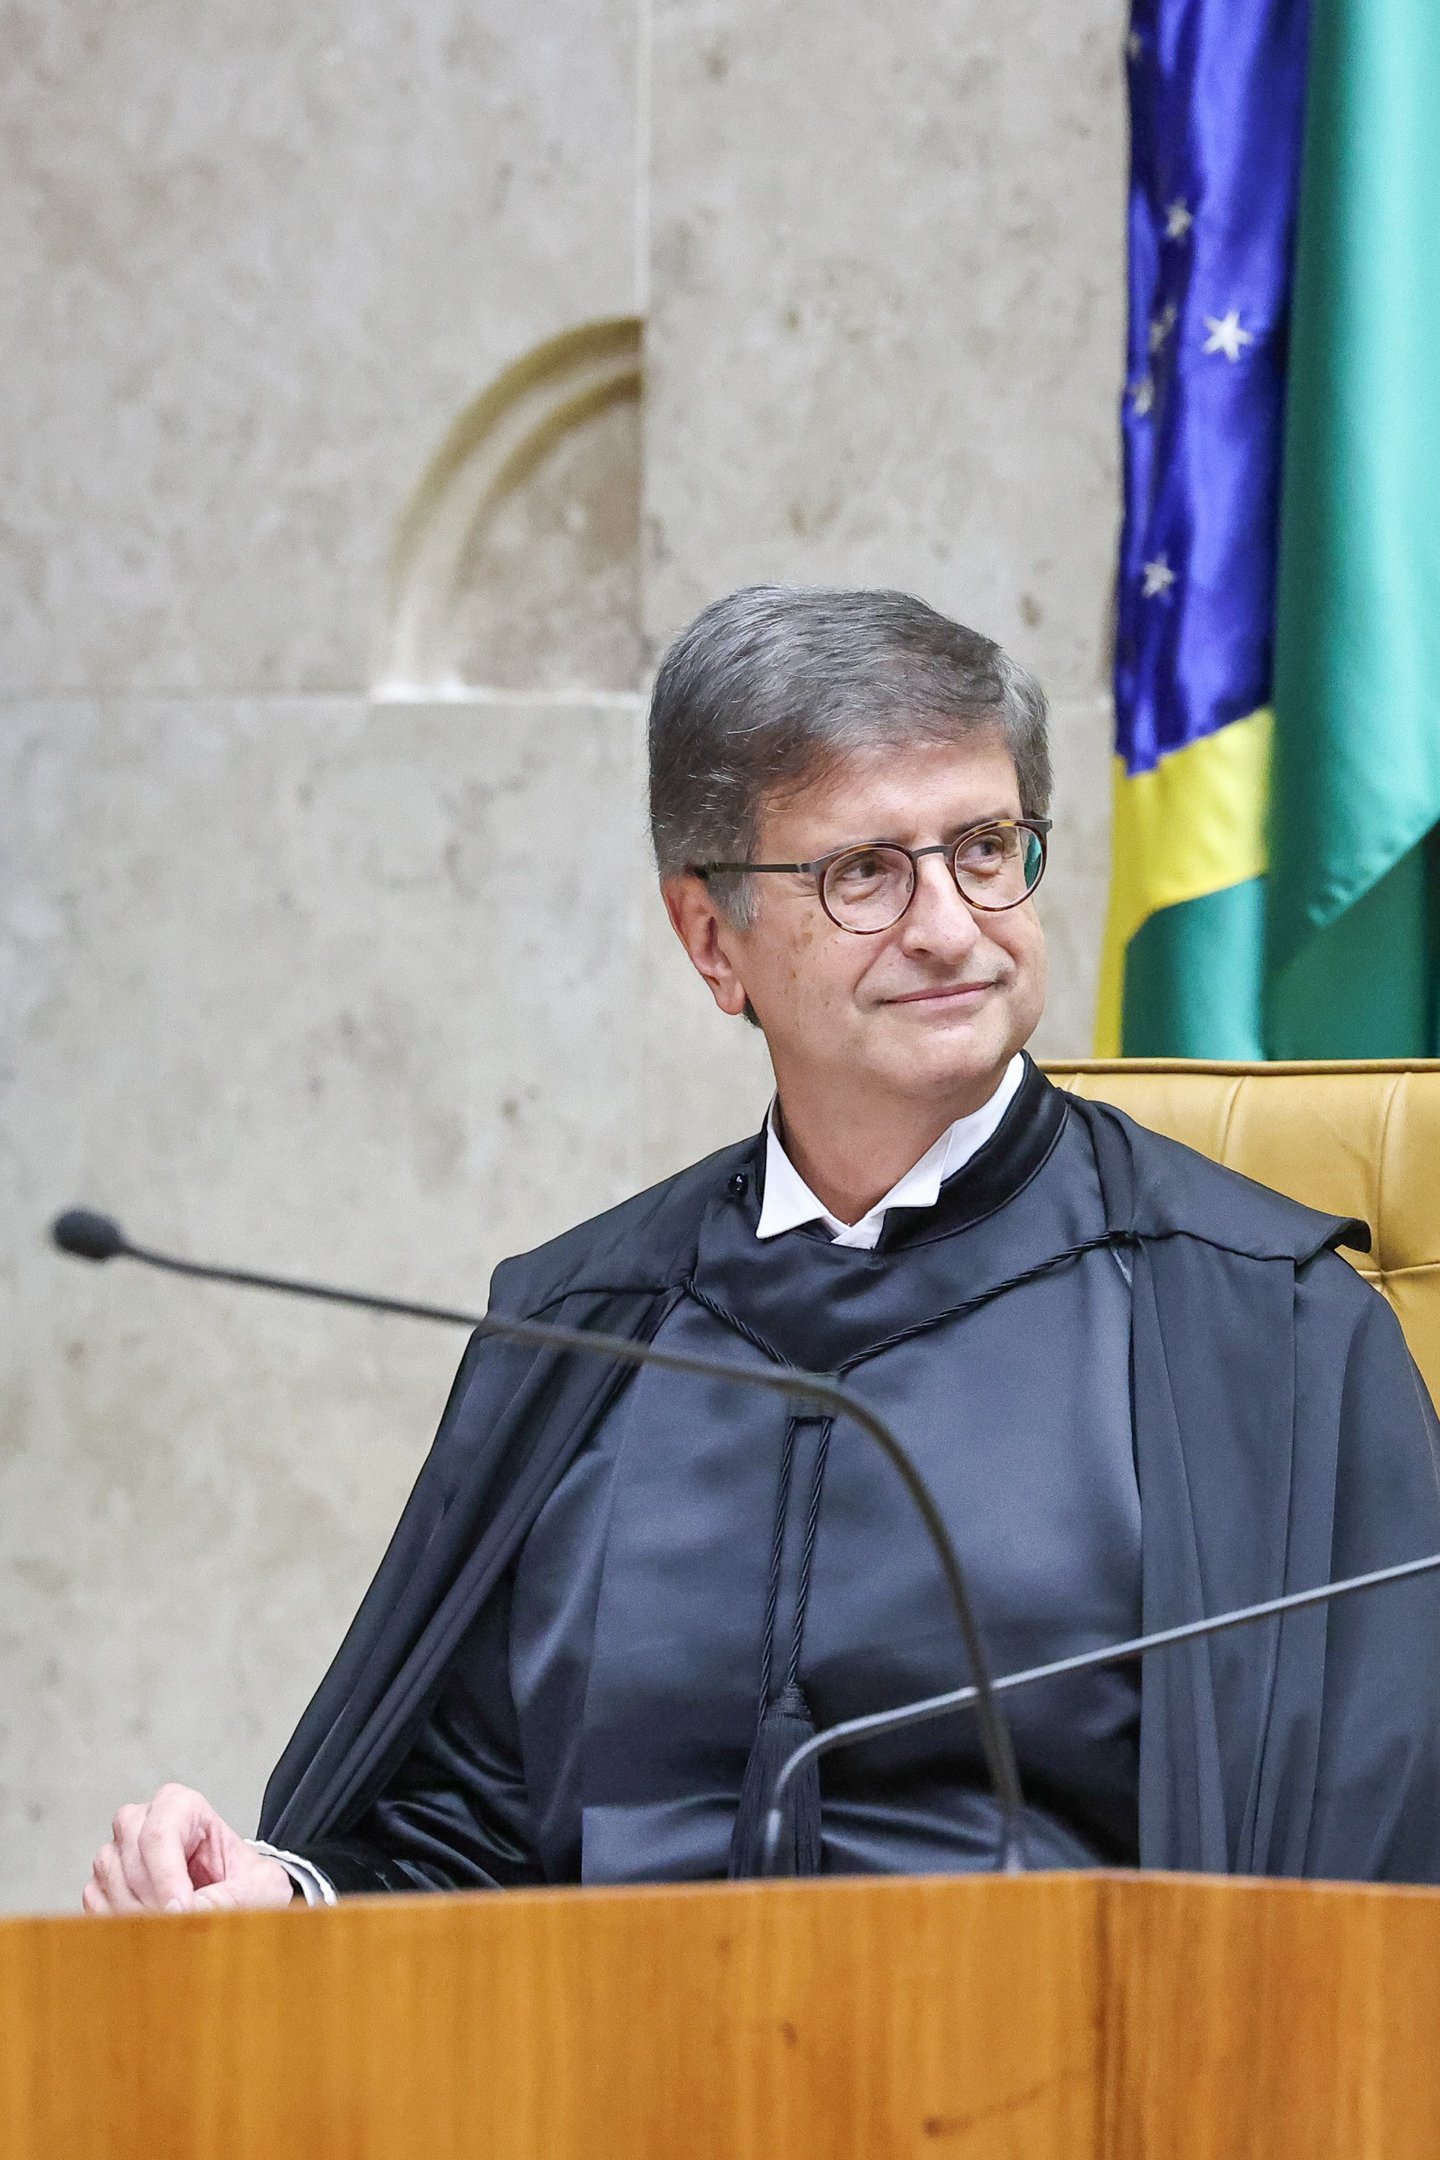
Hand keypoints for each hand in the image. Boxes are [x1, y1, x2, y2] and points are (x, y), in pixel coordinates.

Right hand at [83, 1783, 294, 1914]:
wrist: (237, 1901)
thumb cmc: (248, 1884)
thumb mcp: (258, 1888)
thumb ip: (227, 1899)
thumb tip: (183, 1915)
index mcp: (181, 1806)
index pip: (159, 1834)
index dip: (167, 1877)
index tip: (181, 1911)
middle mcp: (142, 1821)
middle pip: (129, 1857)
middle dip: (153, 1899)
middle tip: (178, 1927)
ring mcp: (117, 1852)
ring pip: (108, 1880)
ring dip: (136, 1914)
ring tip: (171, 1931)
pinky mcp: (102, 1884)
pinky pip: (95, 1904)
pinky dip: (118, 1924)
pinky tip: (149, 1933)